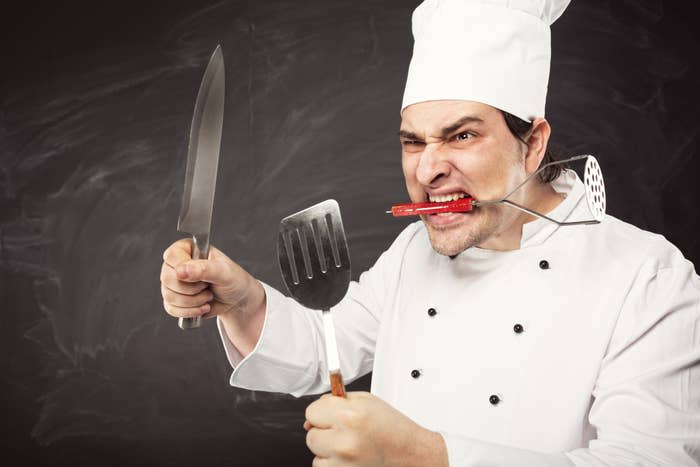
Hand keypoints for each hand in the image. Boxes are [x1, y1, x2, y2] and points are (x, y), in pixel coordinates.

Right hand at [160, 238, 263, 319]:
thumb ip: (204, 269)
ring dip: (193, 301)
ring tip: (208, 296)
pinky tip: (203, 307)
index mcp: (188, 249)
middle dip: (192, 289)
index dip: (183, 269)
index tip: (201, 277)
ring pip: (169, 296)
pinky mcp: (174, 300)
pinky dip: (189, 311)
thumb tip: (180, 271)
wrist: (237, 299)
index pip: (171, 256)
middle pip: (167, 278)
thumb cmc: (233, 279)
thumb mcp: (224, 272)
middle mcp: (177, 264)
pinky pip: (171, 309)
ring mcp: (174, 283)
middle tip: (208, 286)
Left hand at [304, 392, 447, 466]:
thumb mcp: (366, 401)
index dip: (322, 412)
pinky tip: (349, 457)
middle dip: (325, 431)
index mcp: (350, 416)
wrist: (410, 453)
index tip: (332, 414)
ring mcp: (343, 463)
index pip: (311, 412)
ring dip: (328, 449)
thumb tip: (312, 415)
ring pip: (315, 454)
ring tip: (350, 445)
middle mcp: (344, 441)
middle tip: (345, 431)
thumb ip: (335, 402)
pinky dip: (333, 463)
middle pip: (311, 435)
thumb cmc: (392, 428)